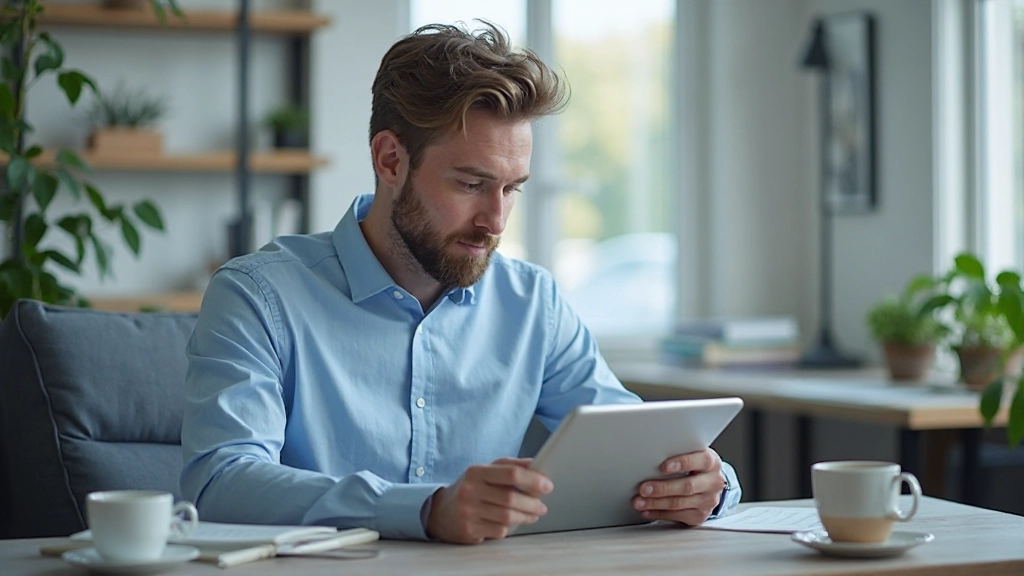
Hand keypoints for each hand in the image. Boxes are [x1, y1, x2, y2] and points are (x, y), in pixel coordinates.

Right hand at [426, 457, 552, 543]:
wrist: (441, 511)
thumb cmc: (471, 488)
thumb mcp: (485, 471)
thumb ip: (510, 466)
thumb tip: (536, 464)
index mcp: (476, 472)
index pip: (510, 473)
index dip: (533, 480)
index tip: (547, 485)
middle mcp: (470, 490)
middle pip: (510, 498)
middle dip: (532, 503)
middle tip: (542, 505)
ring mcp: (468, 512)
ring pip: (507, 517)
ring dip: (526, 517)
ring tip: (534, 514)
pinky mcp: (469, 530)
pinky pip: (499, 531)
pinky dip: (510, 528)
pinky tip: (513, 523)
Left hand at [632, 448, 724, 525]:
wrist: (710, 483)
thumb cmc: (695, 465)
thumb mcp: (692, 454)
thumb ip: (678, 454)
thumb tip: (651, 457)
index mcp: (711, 463)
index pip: (701, 461)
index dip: (682, 463)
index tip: (663, 467)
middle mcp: (713, 482)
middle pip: (687, 486)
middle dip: (663, 488)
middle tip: (644, 488)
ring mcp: (707, 501)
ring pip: (679, 504)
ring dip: (656, 503)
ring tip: (639, 501)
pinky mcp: (699, 515)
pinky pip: (677, 516)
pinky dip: (658, 514)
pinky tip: (647, 511)